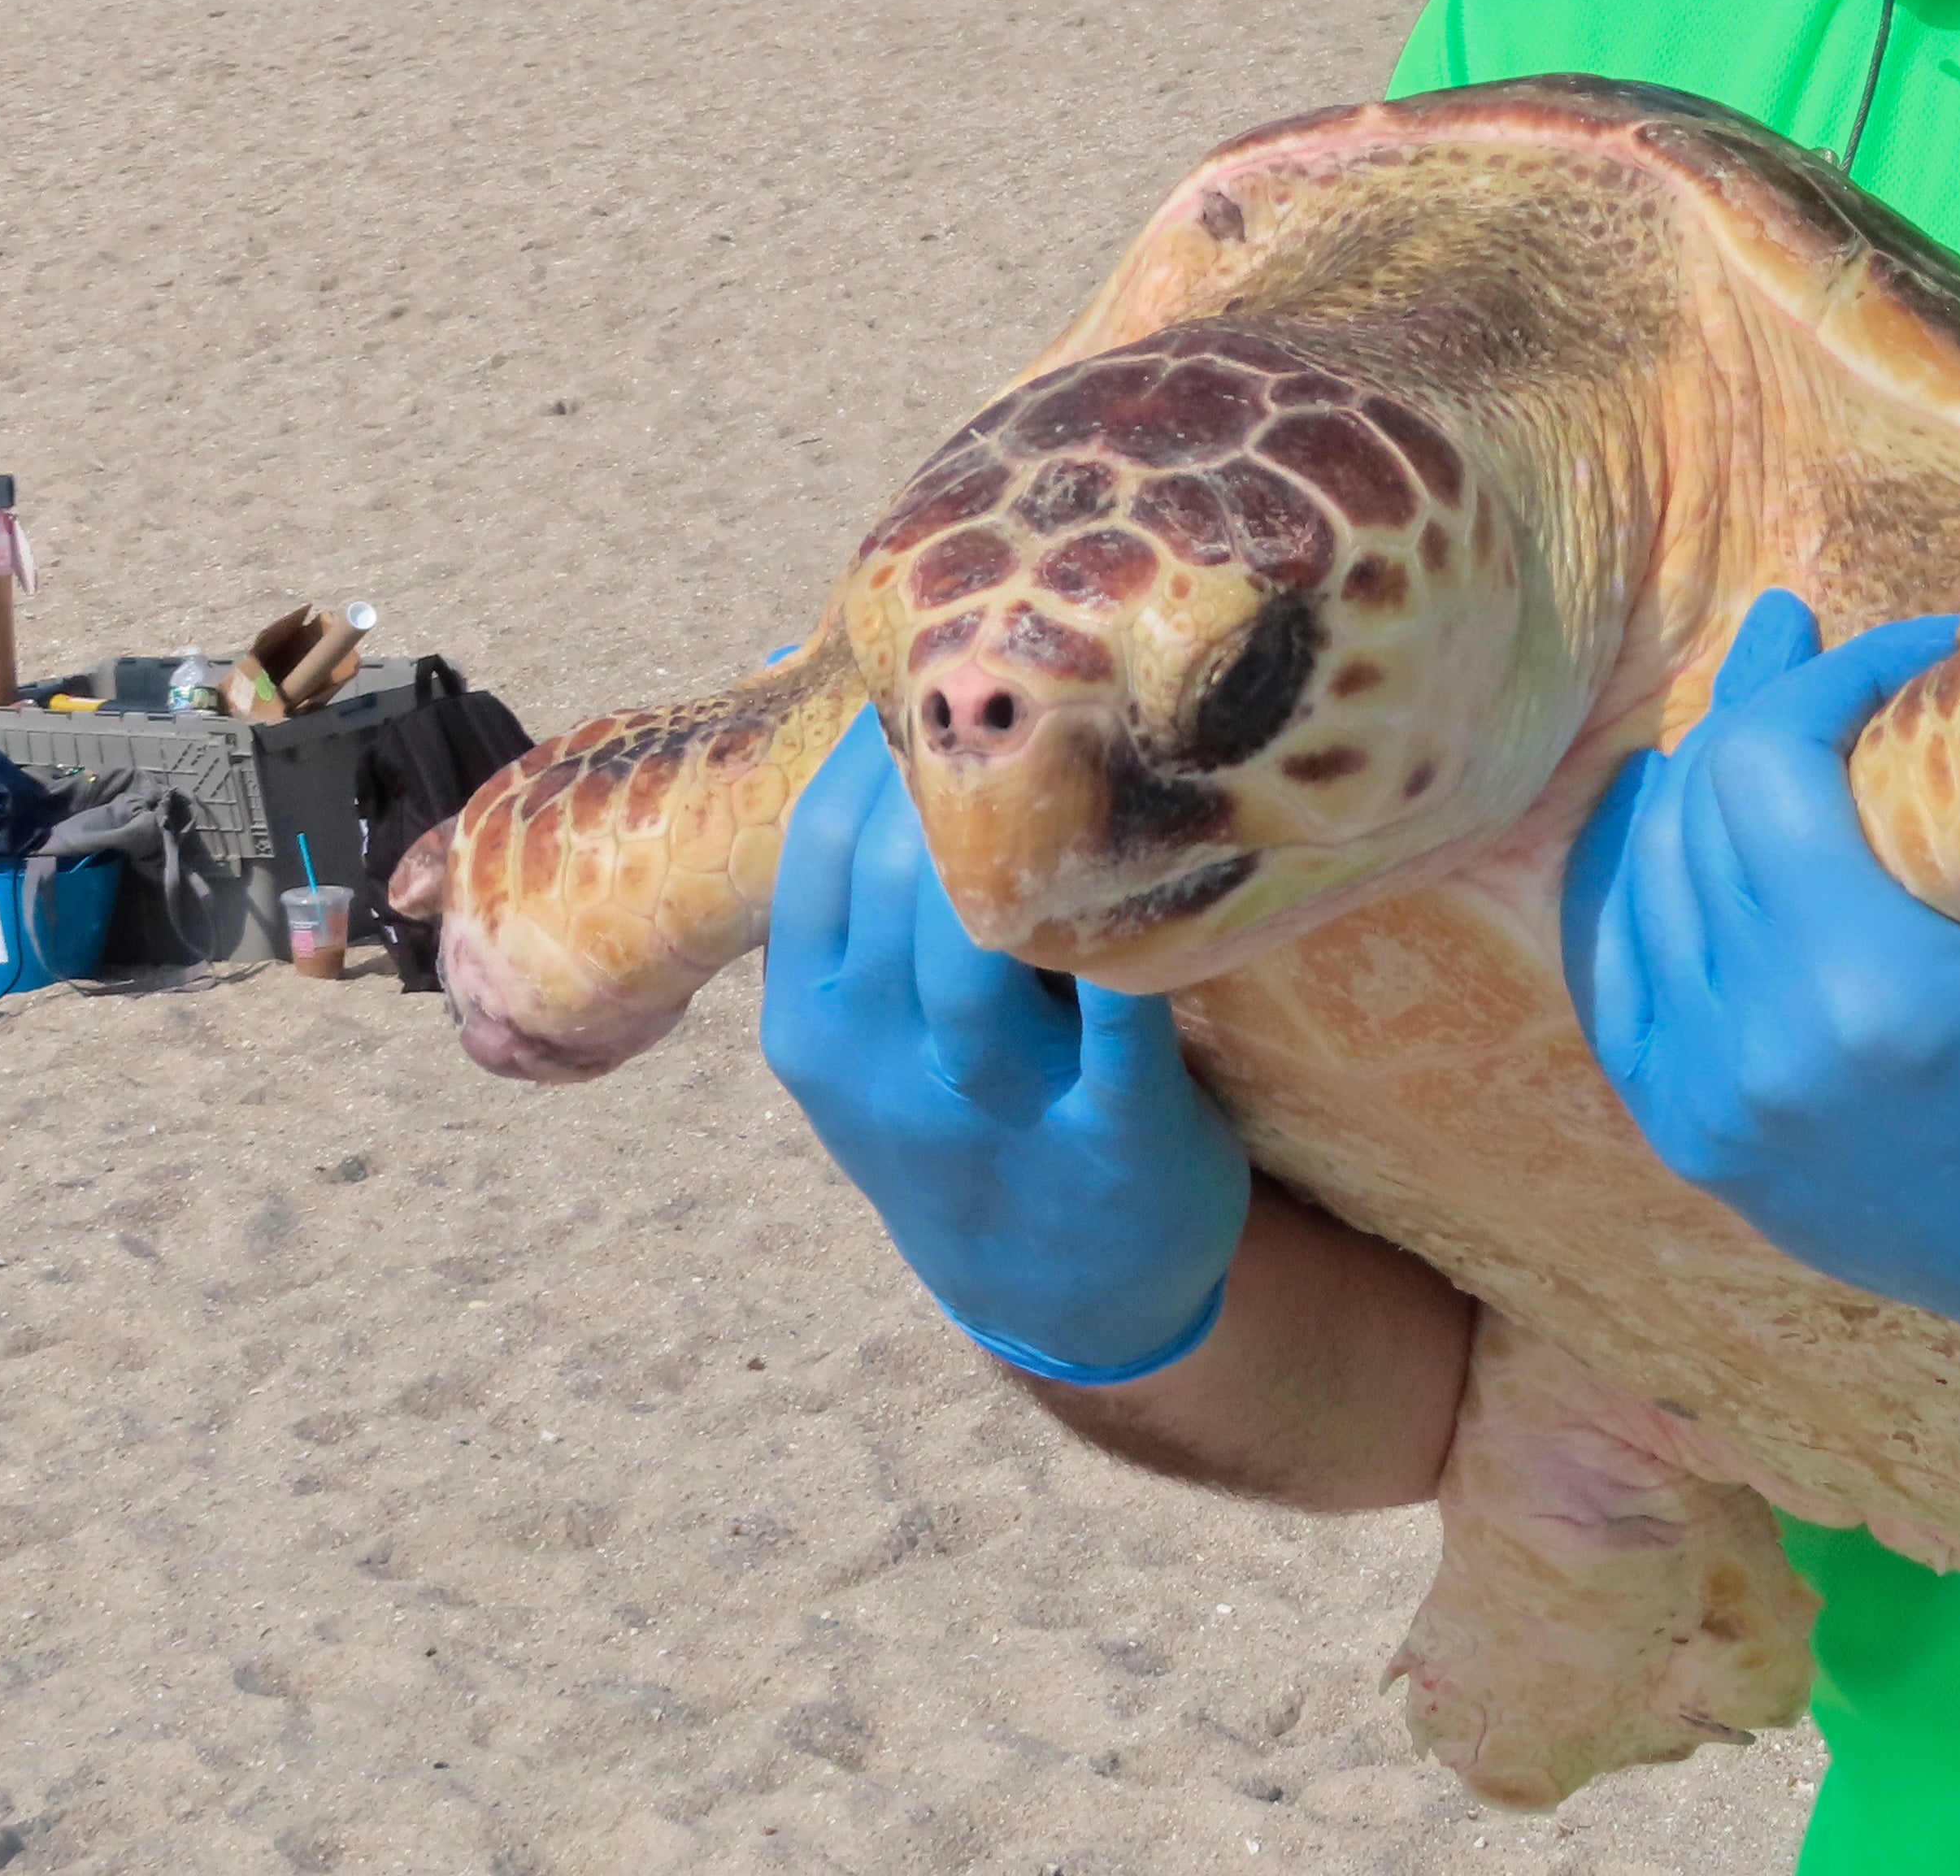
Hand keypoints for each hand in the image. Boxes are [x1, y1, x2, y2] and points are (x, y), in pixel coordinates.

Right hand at [762, 706, 1249, 1381]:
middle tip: (1027, 676)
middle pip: (894, 883)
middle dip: (956, 771)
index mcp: (812, 1027)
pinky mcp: (1115, 1137)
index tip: (943, 664)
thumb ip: (852, 895)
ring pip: (982, 952)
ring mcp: (995, 1113)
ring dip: (1030, 842)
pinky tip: (1165, 852)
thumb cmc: (965, 1113)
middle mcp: (881, 1071)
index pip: (819, 849)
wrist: (1066, 1296)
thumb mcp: (867, 1032)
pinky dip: (1137, 936)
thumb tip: (795, 677)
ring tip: (1083, 741)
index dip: (878, 744)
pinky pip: (1122, 1018)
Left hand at [1563, 590, 1959, 1409]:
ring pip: (1645, 884)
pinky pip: (1620, 976)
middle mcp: (1761, 1051)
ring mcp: (1711, 1107)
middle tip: (1823, 650)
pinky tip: (1665, 815)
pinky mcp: (1697, 1141)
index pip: (1765, 764)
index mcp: (1866, 987)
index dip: (1830, 677)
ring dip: (1699, 785)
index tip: (1914, 648)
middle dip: (1762, 707)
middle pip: (1695, 810)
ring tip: (1760, 713)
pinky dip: (1636, 885)